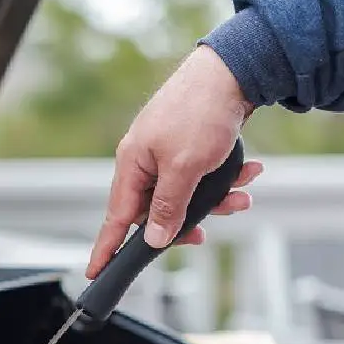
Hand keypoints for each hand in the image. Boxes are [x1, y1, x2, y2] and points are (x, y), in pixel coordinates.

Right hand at [86, 45, 261, 278]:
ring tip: (241, 196)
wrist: (232, 70)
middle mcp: (145, 160)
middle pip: (158, 210)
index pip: (116, 218)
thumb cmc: (201, 111)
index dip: (106, 248)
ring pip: (186, 195)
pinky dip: (225, 179)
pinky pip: (202, 176)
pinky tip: (249, 171)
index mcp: (133, 164)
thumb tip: (154, 238)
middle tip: (206, 232)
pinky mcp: (190, 145)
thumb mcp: (184, 168)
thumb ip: (167, 207)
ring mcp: (166, 152)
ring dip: (216, 200)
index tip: (94, 273)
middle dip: (189, 221)